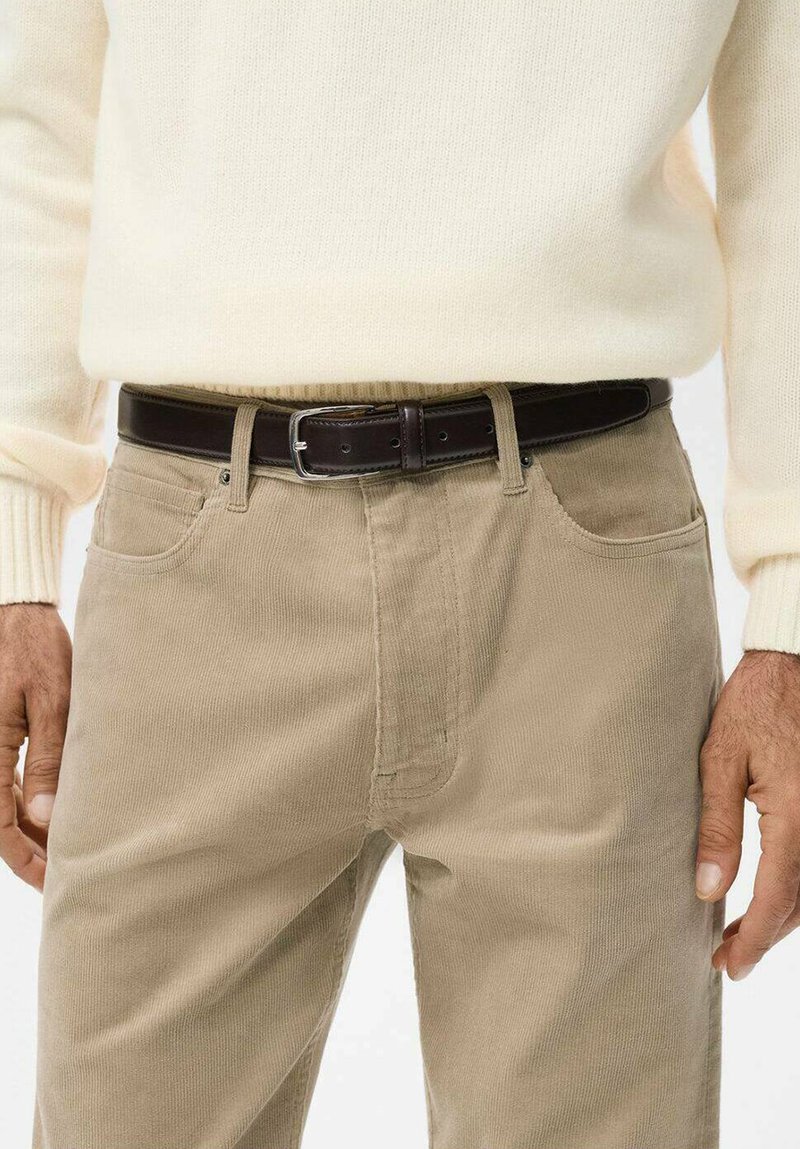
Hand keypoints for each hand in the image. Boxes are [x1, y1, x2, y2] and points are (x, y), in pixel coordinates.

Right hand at [0, 604, 70, 890]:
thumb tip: (46, 819)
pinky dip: (30, 801)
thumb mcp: (51, 702)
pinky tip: (59, 813)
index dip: (25, 859)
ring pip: (7, 802)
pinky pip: (10, 779)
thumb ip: (49, 760)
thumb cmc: (36, 649)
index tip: (53, 881)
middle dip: (33, 850)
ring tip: (71, 848)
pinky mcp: (0, 735)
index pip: (0, 824)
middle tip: (70, 872)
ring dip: (32, 828)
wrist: (16, 612)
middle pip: (2, 819)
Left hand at [696, 649, 799, 979]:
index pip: (778, 899)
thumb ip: (717, 828)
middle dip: (766, 936)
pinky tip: (769, 893)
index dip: (754, 940)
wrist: (793, 664)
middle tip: (727, 959)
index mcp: (796, 817)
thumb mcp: (720, 760)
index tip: (729, 966)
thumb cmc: (753, 704)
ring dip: (783, 916)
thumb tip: (709, 891)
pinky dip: (797, 888)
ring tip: (741, 932)